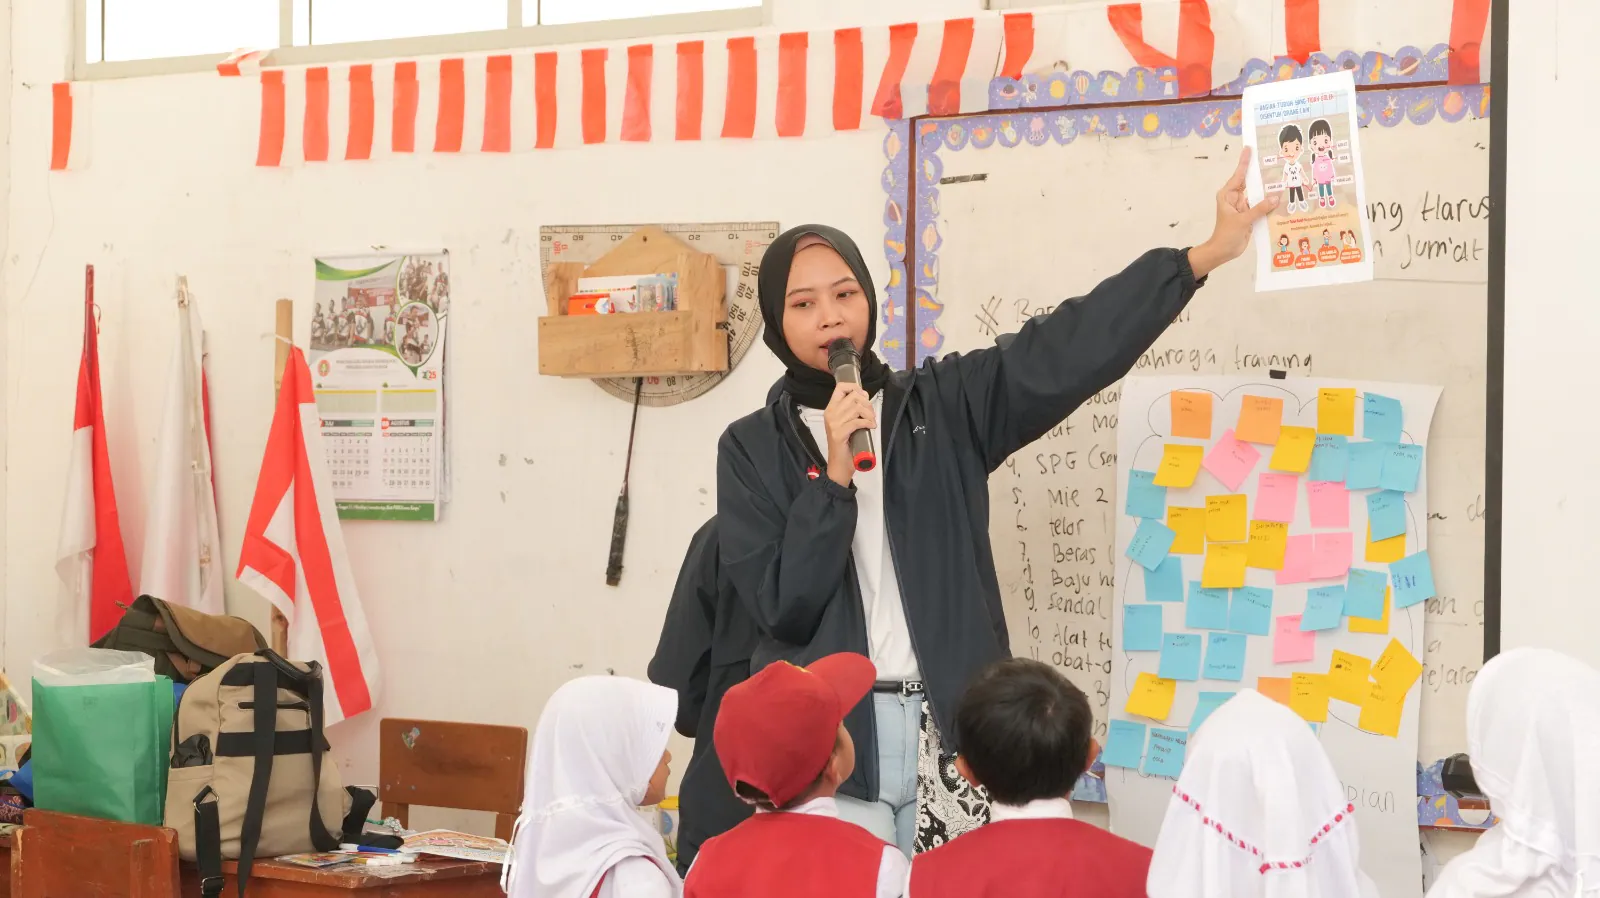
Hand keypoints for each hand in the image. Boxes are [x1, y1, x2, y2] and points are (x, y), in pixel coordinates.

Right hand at [823, 382, 874, 486]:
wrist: (839, 464)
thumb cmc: (845, 444)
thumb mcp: (846, 423)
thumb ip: (851, 410)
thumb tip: (864, 397)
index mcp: (830, 409)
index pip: (840, 387)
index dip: (854, 387)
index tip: (864, 396)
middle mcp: (830, 414)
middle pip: (853, 397)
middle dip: (867, 403)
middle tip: (871, 414)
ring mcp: (833, 424)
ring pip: (856, 408)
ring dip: (869, 413)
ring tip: (872, 421)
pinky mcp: (839, 433)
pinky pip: (857, 422)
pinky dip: (868, 423)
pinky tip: (872, 426)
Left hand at [1188, 147, 1279, 278]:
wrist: (1223, 251)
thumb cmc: (1226, 234)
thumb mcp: (1242, 220)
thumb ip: (1259, 209)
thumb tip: (1276, 197)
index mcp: (1228, 195)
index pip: (1238, 175)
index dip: (1245, 162)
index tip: (1249, 148)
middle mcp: (1236, 197)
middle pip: (1251, 182)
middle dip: (1262, 174)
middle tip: (1276, 160)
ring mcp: (1244, 206)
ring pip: (1258, 194)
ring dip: (1269, 189)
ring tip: (1285, 176)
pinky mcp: (1250, 215)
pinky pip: (1262, 206)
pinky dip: (1270, 203)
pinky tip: (1283, 197)